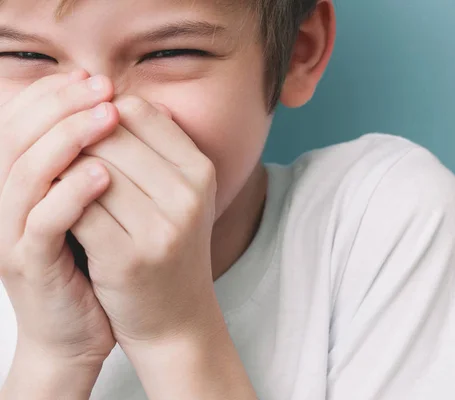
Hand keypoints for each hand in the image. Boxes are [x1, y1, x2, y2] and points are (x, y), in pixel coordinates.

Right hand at [0, 70, 118, 374]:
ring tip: (107, 117)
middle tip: (103, 87)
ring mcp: (11, 236)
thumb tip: (125, 115)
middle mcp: (5, 204)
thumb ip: (97, 164)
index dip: (53, 95)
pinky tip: (102, 175)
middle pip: (17, 138)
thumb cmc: (92, 261)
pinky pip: (41, 224)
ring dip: (66, 140)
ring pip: (24, 175)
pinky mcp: (29, 266)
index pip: (21, 123)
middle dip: (61, 105)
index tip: (95, 79)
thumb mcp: (94, 207)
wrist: (79, 328)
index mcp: (18, 184)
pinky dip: (68, 195)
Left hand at [69, 95, 218, 348]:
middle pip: (110, 134)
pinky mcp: (129, 256)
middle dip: (77, 139)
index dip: (101, 112)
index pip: (139, 111)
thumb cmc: (170, 249)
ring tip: (53, 177)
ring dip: (63, 168)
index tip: (84, 128)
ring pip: (90, 167)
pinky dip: (59, 202)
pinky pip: (79, 208)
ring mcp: (162, 226)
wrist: (176, 317)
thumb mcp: (179, 195)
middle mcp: (189, 194)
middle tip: (59, 152)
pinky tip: (54, 207)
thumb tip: (117, 98)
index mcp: (201, 170)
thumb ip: (156, 148)